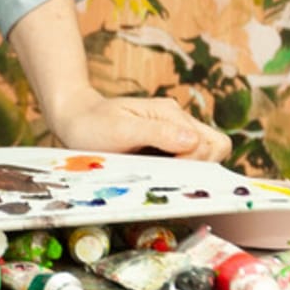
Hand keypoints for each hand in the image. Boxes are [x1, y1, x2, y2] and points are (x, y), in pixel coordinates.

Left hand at [46, 89, 233, 164]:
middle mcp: (177, 122)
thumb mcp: (120, 129)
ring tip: (157, 175)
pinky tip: (153, 175)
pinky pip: (184, 161)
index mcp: (170, 114)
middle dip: (200, 167)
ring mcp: (172, 133)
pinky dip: (176, 171)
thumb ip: (156, 133)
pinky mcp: (163, 145)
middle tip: (167, 176)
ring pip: (203, 155)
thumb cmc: (92, 123)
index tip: (172, 171)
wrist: (74, 118)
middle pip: (216, 147)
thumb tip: (192, 142)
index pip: (210, 142)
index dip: (197, 162)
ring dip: (188, 170)